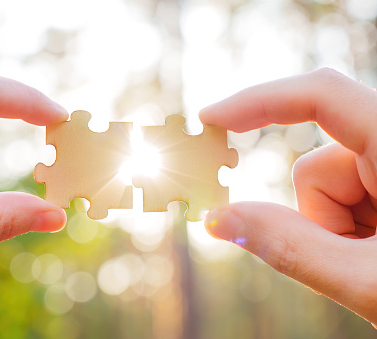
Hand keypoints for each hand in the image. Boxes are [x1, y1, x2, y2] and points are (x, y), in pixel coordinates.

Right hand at [200, 68, 376, 323]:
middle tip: (352, 263)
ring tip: (374, 263)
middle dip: (318, 218)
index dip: (259, 101)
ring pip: (326, 186)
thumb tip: (217, 219)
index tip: (211, 119)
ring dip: (334, 229)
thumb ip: (287, 248)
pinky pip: (342, 197)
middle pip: (318, 166)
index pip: (323, 96)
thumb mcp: (369, 282)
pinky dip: (346, 229)